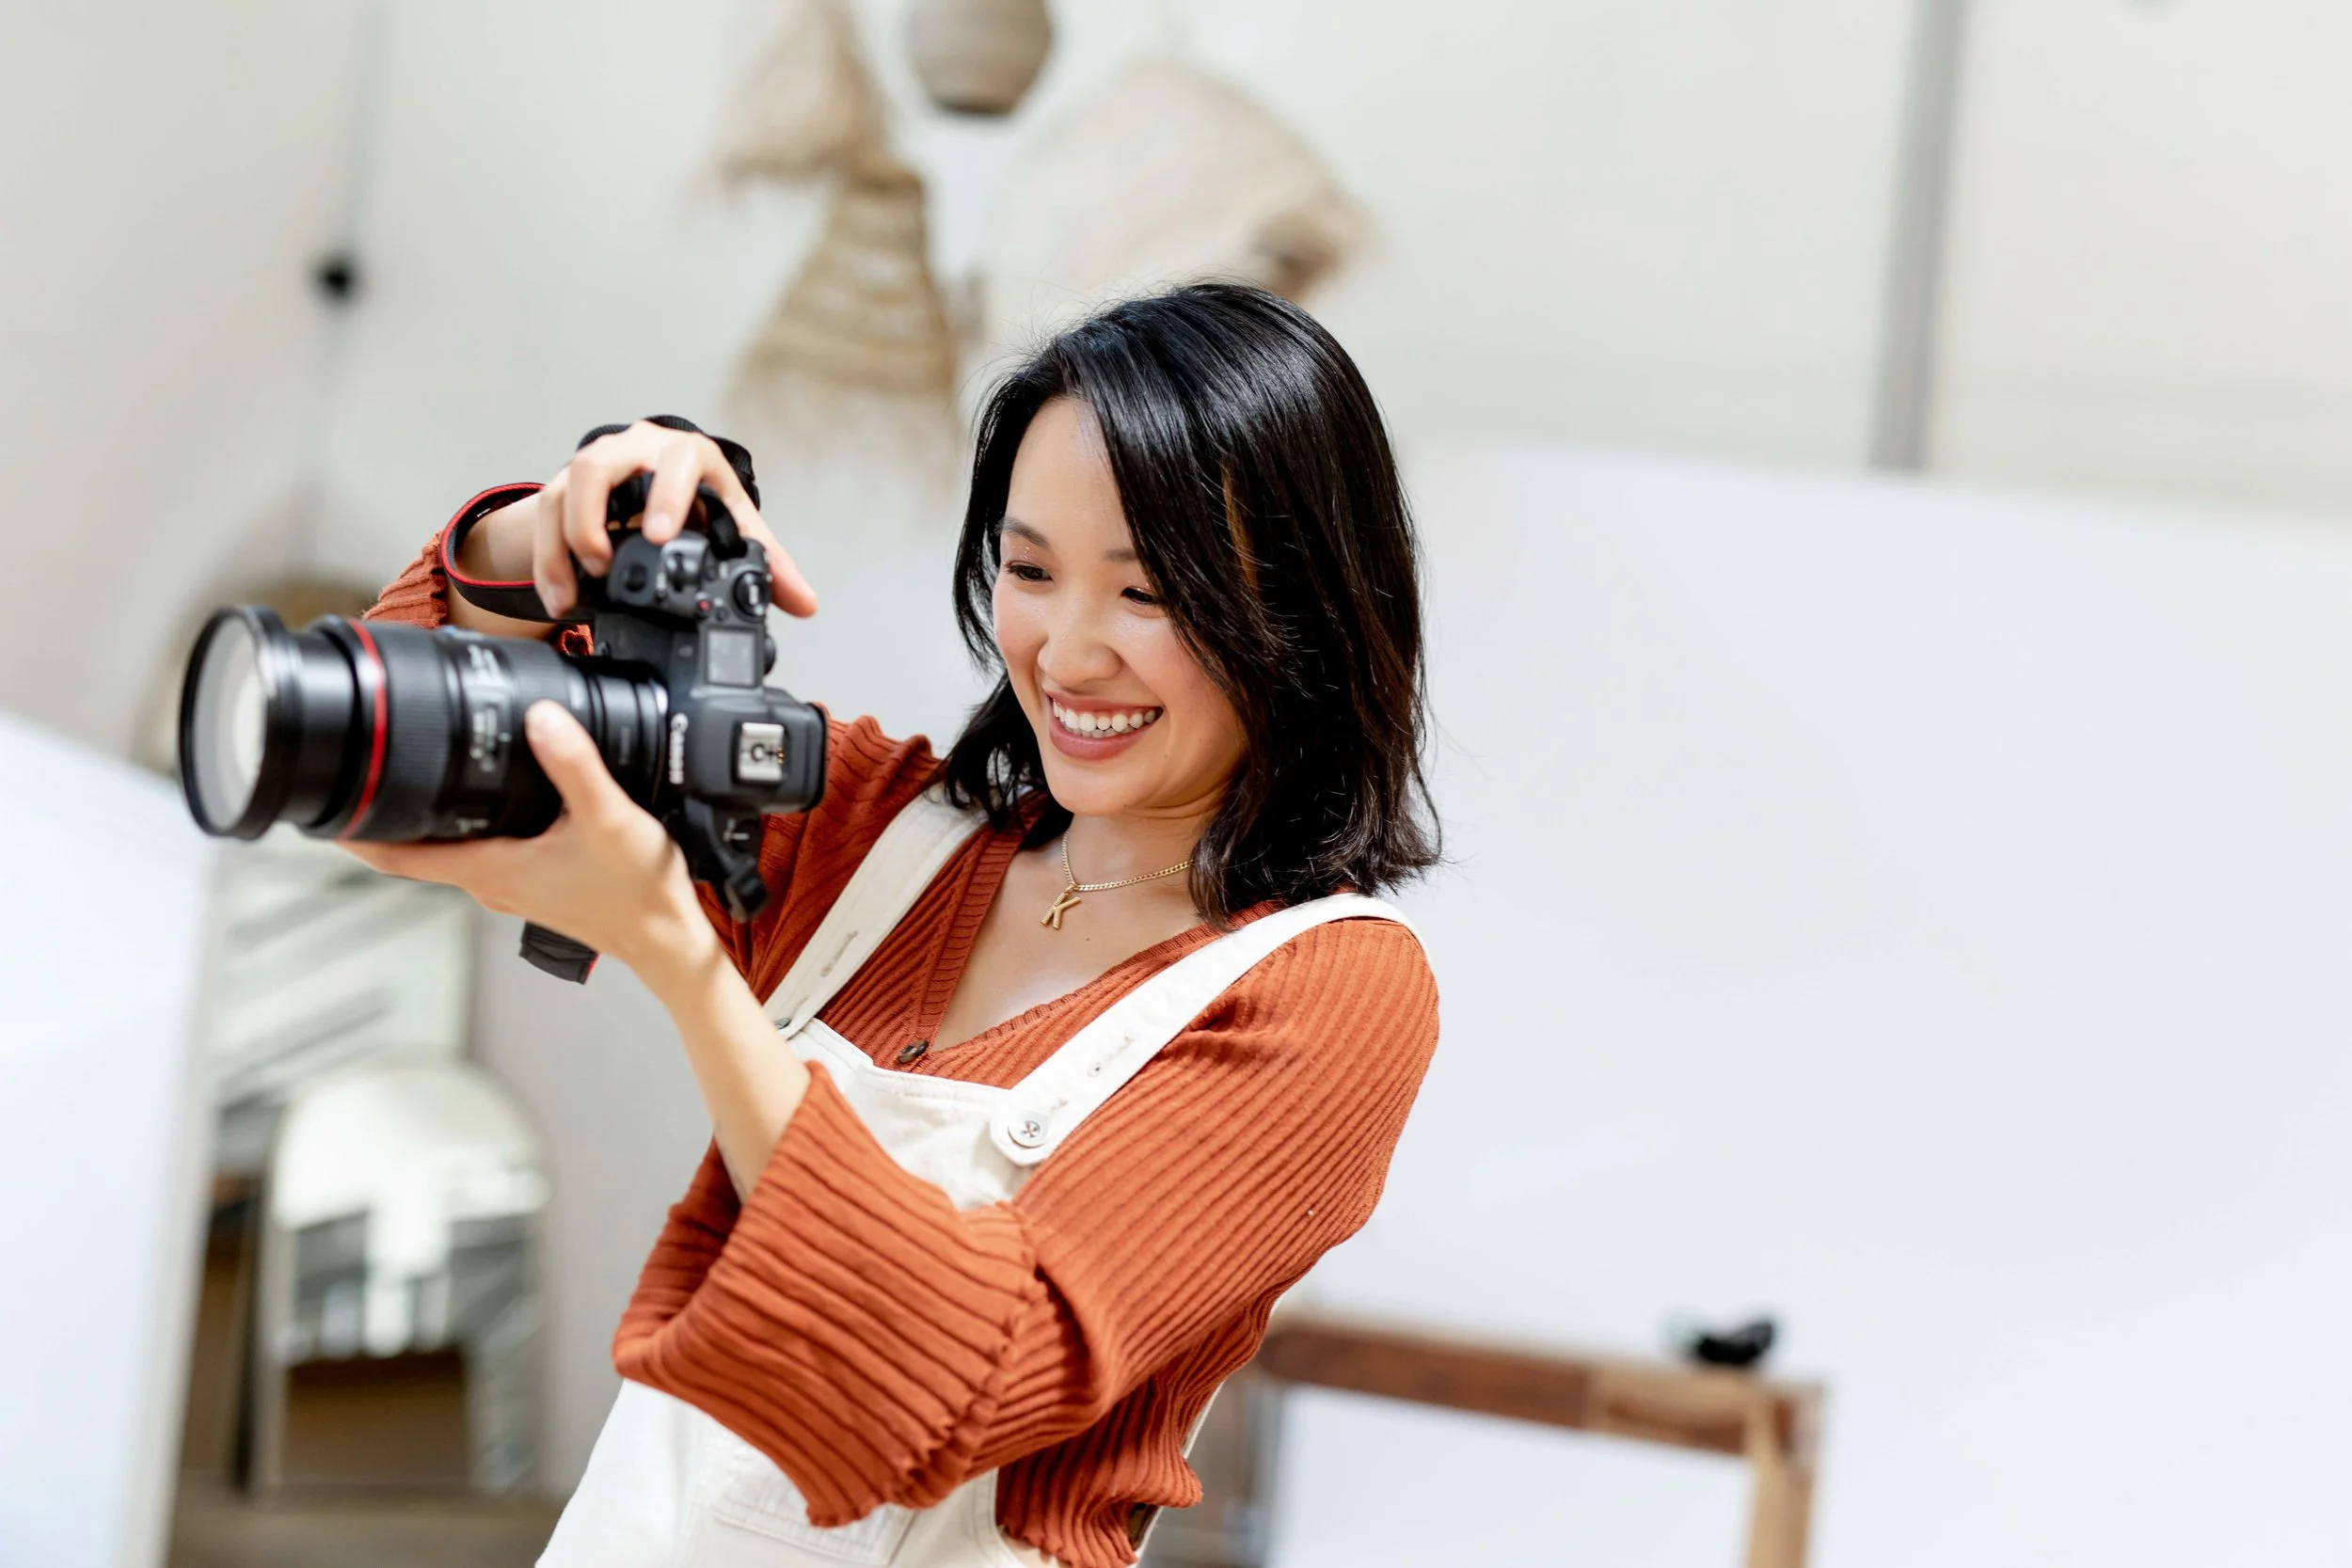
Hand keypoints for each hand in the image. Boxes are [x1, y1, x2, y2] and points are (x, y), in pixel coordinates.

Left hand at [343, 702, 723, 999]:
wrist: (668, 941)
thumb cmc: (638, 895)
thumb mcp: (611, 820)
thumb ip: (575, 765)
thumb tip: (539, 717)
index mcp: (490, 868)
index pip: (394, 855)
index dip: (348, 831)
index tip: (316, 805)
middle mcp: (489, 882)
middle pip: (410, 848)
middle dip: (380, 811)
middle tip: (357, 769)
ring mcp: (508, 885)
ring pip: (446, 848)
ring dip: (424, 817)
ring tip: (411, 772)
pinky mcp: (530, 882)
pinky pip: (480, 850)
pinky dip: (465, 824)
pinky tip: (488, 798)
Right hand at [529, 420, 818, 620]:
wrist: (656, 480)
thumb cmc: (700, 496)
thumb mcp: (733, 523)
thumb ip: (769, 562)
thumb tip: (805, 603)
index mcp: (686, 455)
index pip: (677, 463)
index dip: (667, 494)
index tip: (660, 534)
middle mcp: (635, 450)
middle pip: (599, 465)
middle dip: (594, 517)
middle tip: (604, 564)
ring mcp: (595, 465)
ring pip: (564, 489)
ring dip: (564, 542)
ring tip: (578, 589)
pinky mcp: (563, 486)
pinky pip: (543, 516)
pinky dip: (548, 560)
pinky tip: (560, 598)